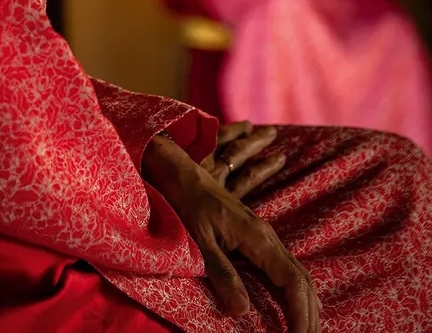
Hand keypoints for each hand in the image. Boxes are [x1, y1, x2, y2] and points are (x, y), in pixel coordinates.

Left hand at [144, 135, 318, 331]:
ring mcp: (264, 236)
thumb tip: (242, 311)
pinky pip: (286, 268)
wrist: (182, 174)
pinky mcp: (257, 238)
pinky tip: (294, 306)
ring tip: (306, 331)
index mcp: (258, 238)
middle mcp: (268, 237)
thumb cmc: (188, 203)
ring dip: (306, 304)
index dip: (300, 313)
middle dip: (309, 315)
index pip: (292, 282)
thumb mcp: (200, 240)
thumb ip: (222, 273)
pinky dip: (296, 292)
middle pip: (301, 280)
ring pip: (297, 274)